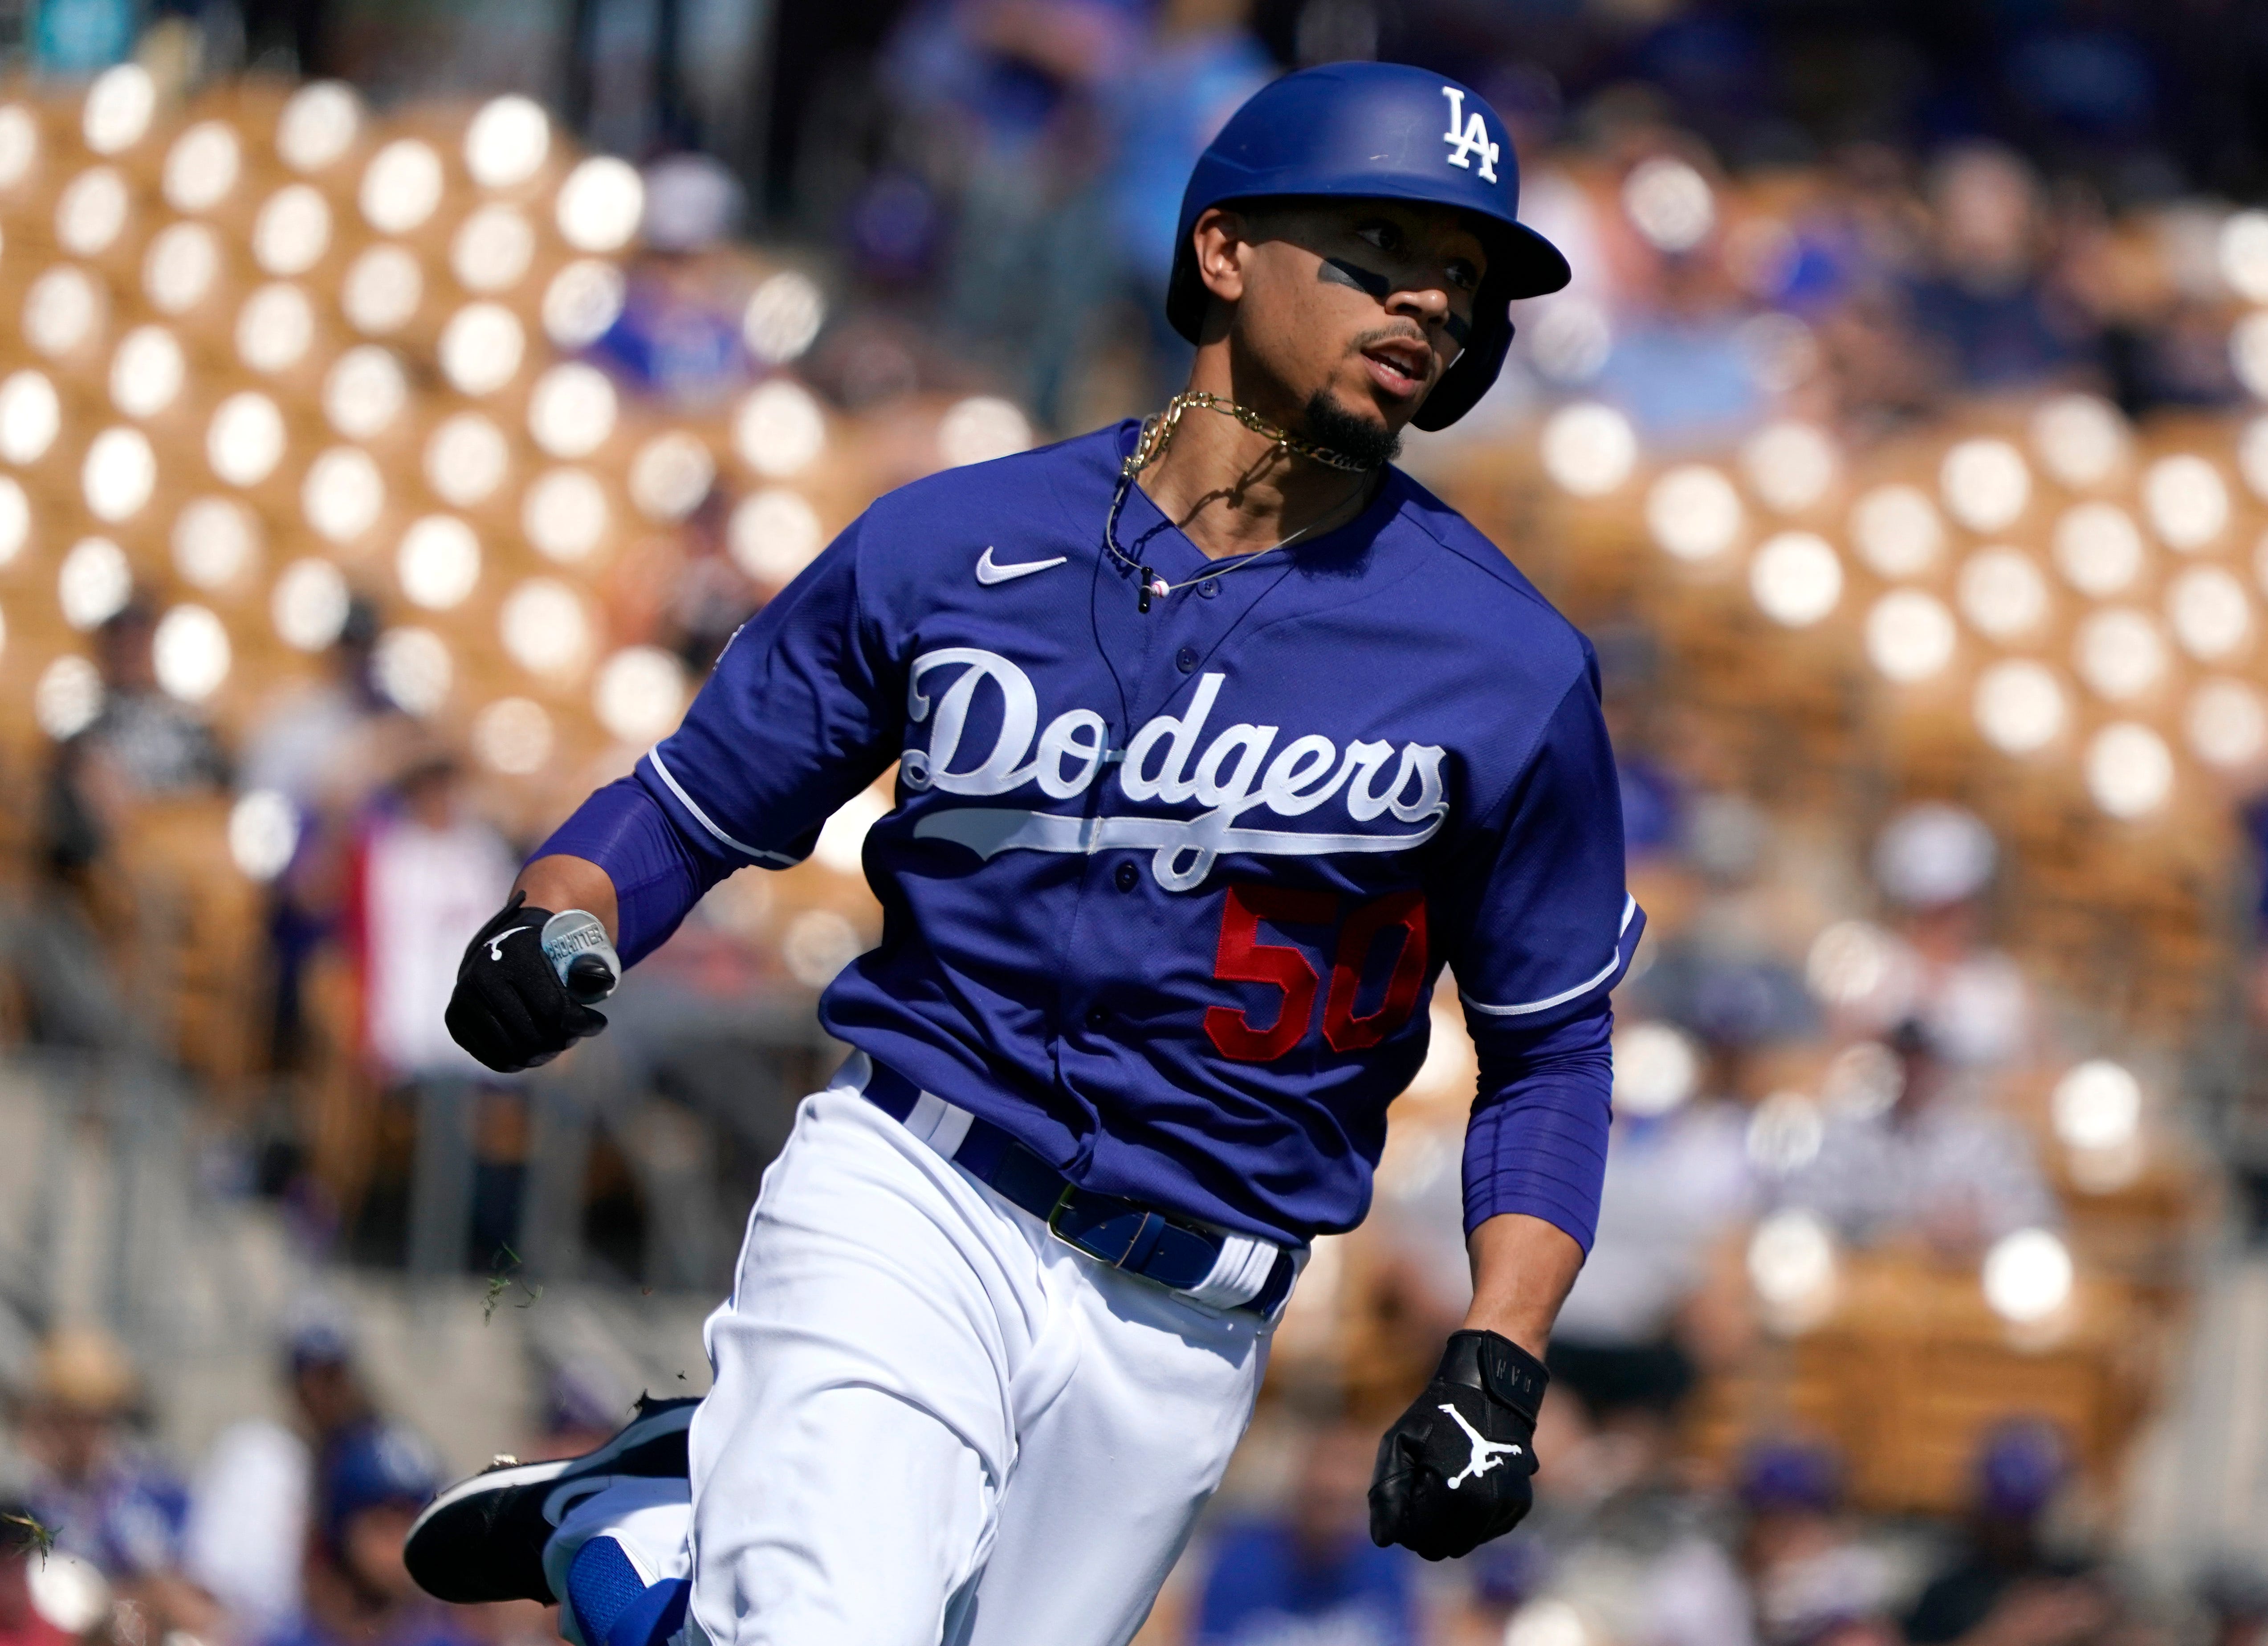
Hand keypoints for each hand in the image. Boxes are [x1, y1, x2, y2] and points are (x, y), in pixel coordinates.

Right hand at [445, 892, 609, 1072]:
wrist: (503, 948)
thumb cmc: (545, 954)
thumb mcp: (570, 952)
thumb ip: (589, 967)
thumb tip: (603, 980)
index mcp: (513, 954)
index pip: (554, 1008)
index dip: (583, 1023)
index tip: (599, 1023)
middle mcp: (481, 975)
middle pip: (533, 1035)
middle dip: (563, 1041)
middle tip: (573, 1036)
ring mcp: (463, 999)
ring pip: (515, 1052)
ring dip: (544, 1054)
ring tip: (557, 1043)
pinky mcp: (455, 1021)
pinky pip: (495, 1059)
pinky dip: (521, 1061)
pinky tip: (535, 1049)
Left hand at [1368, 1329, 1544, 1560]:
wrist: (1489, 1391)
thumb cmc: (1437, 1416)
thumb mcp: (1398, 1445)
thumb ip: (1386, 1495)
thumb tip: (1382, 1541)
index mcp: (1451, 1494)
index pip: (1416, 1540)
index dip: (1403, 1524)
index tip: (1404, 1498)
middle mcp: (1483, 1508)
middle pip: (1442, 1548)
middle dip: (1425, 1530)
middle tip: (1421, 1495)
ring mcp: (1506, 1508)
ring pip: (1466, 1543)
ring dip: (1450, 1526)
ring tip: (1444, 1486)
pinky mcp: (1520, 1505)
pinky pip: (1488, 1531)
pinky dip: (1473, 1520)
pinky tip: (1466, 1488)